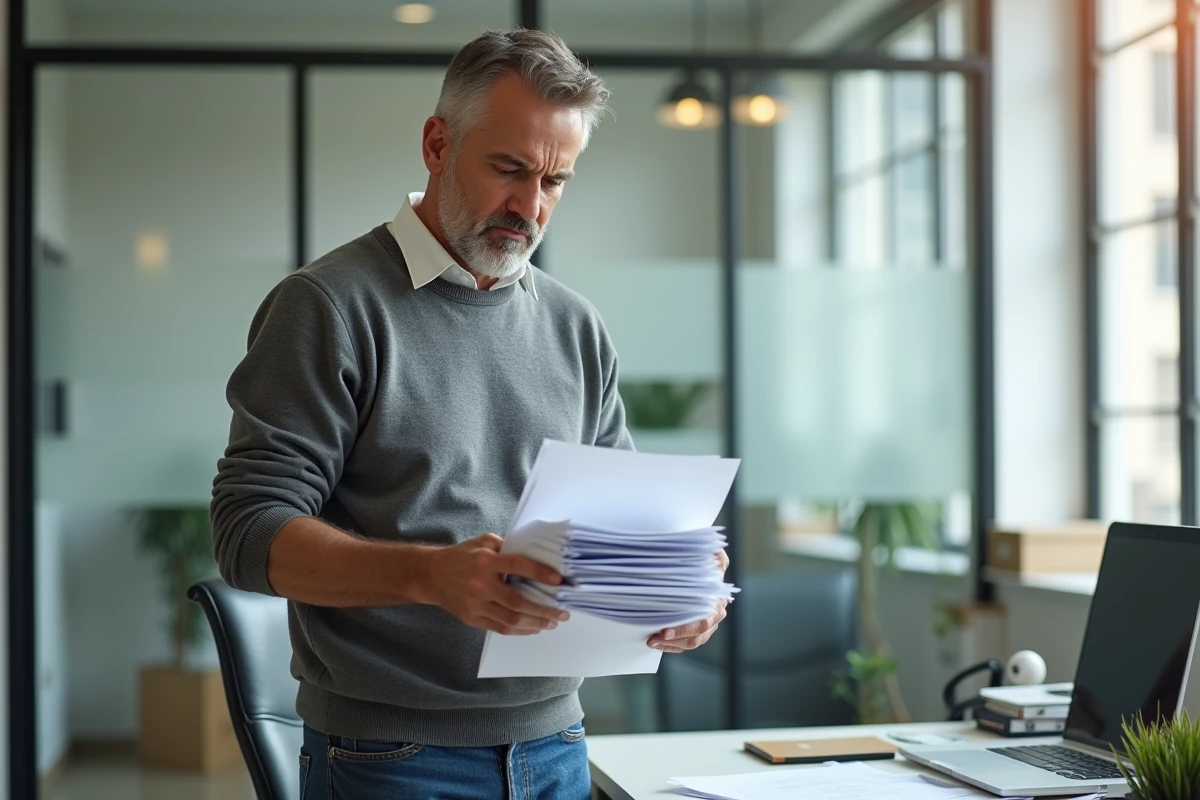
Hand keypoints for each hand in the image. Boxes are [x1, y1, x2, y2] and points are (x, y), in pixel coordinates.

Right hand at [420, 533, 569, 634]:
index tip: (559, 580)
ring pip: (511, 620)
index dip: (540, 573)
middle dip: (544, 609)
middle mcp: (481, 584)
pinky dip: (520, 630)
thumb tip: (534, 554)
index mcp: (485, 561)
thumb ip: (506, 547)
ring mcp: (475, 604)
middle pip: (518, 602)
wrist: (430, 575)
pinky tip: (533, 627)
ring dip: (535, 623)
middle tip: (562, 612)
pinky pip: (500, 628)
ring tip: (551, 623)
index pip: (518, 566)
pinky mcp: (472, 618)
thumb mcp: (483, 542)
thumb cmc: (460, 556)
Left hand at [647, 549, 729, 652]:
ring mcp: (706, 625)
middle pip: (697, 636)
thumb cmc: (707, 560)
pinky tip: (657, 643)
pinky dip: (671, 646)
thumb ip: (716, 556)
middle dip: (674, 639)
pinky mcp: (696, 629)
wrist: (705, 566)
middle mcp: (715, 616)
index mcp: (718, 601)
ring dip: (670, 645)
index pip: (703, 621)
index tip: (665, 631)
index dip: (684, 629)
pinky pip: (685, 644)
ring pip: (691, 642)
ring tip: (651, 642)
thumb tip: (716, 555)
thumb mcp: (714, 555)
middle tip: (654, 638)